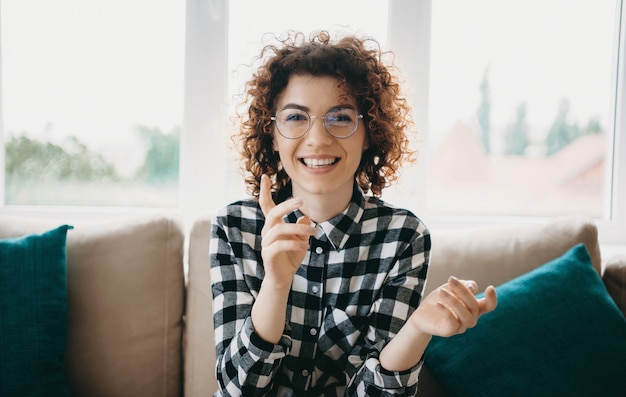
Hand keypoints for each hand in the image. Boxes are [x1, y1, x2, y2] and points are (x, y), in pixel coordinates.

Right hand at [258, 174, 315, 289]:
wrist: (283, 278)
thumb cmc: (292, 256)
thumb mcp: (301, 240)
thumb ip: (302, 228)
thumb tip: (305, 218)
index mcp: (274, 225)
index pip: (266, 205)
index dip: (265, 191)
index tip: (265, 176)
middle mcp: (267, 231)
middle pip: (273, 213)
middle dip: (286, 206)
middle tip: (301, 201)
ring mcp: (266, 243)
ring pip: (279, 229)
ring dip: (298, 228)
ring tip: (314, 231)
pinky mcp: (268, 254)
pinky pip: (280, 245)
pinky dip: (294, 244)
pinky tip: (305, 246)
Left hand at [409, 276, 496, 337]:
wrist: (422, 314)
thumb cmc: (440, 299)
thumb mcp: (451, 288)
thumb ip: (464, 285)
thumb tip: (472, 288)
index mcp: (473, 308)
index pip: (488, 306)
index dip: (492, 299)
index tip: (490, 287)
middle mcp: (470, 319)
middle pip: (474, 306)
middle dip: (463, 291)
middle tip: (451, 279)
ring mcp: (460, 327)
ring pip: (465, 315)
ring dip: (453, 301)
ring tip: (441, 291)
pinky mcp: (449, 332)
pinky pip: (452, 323)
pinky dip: (446, 311)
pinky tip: (437, 303)